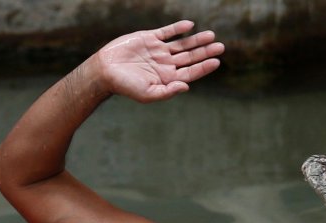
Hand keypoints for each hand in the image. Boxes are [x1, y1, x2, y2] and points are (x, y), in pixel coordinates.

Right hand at [95, 20, 224, 102]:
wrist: (105, 70)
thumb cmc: (125, 86)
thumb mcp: (148, 94)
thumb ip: (168, 91)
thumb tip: (187, 87)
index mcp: (168, 78)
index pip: (191, 72)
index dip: (204, 67)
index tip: (216, 61)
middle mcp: (166, 64)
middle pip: (190, 57)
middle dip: (205, 52)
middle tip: (220, 46)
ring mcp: (159, 51)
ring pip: (182, 44)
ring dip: (196, 40)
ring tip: (211, 35)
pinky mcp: (149, 39)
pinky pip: (167, 32)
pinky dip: (178, 29)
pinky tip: (190, 25)